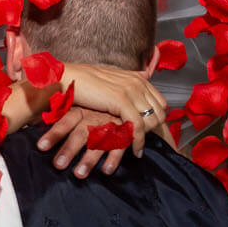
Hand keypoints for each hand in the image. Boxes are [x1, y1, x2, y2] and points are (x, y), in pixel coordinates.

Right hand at [35, 64, 169, 174]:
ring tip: (139, 149)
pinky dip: (138, 141)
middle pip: (159, 112)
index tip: (148, 132)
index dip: (156, 119)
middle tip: (144, 143)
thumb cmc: (84, 82)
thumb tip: (145, 76)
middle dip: (154, 130)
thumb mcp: (111, 79)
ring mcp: (131, 91)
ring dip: (147, 137)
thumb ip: (129, 81)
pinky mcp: (122, 101)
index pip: (160, 102)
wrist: (67, 78)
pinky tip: (135, 151)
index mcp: (137, 78)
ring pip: (151, 120)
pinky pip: (138, 126)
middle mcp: (137, 82)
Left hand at [36, 107, 157, 177]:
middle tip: (58, 165)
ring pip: (98, 142)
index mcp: (82, 109)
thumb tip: (32, 121)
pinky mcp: (125, 132)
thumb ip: (59, 113)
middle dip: (69, 150)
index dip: (54, 133)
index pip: (65, 120)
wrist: (129, 99)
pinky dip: (114, 158)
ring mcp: (110, 124)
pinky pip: (120, 146)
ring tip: (79, 174)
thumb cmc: (97, 106)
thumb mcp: (80, 105)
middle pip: (80, 133)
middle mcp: (94, 117)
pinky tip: (106, 170)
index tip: (41, 146)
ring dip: (89, 159)